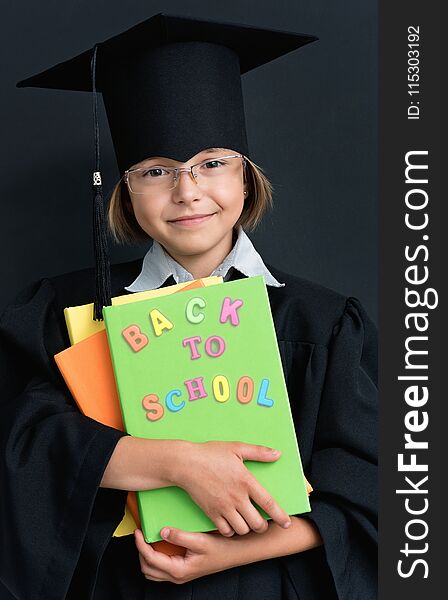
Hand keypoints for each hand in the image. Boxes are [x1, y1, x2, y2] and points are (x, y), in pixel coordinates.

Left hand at [134, 527, 239, 583]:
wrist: (234, 553)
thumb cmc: (220, 549)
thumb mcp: (200, 540)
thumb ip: (180, 536)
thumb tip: (162, 531)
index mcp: (179, 570)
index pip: (150, 559)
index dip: (141, 545)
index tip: (138, 531)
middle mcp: (177, 576)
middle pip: (147, 568)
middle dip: (140, 552)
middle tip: (140, 534)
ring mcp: (179, 575)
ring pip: (153, 571)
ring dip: (146, 556)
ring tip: (147, 539)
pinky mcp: (182, 570)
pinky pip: (161, 569)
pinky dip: (155, 558)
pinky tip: (160, 544)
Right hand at [166, 440, 291, 535]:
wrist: (185, 464)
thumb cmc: (210, 454)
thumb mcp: (236, 448)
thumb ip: (258, 452)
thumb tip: (277, 454)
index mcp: (246, 481)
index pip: (268, 503)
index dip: (280, 516)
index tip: (286, 523)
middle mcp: (237, 497)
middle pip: (257, 523)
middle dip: (262, 526)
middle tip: (262, 523)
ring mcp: (223, 507)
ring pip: (242, 529)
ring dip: (247, 529)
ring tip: (247, 522)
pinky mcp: (211, 513)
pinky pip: (226, 531)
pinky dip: (231, 531)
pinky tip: (232, 523)